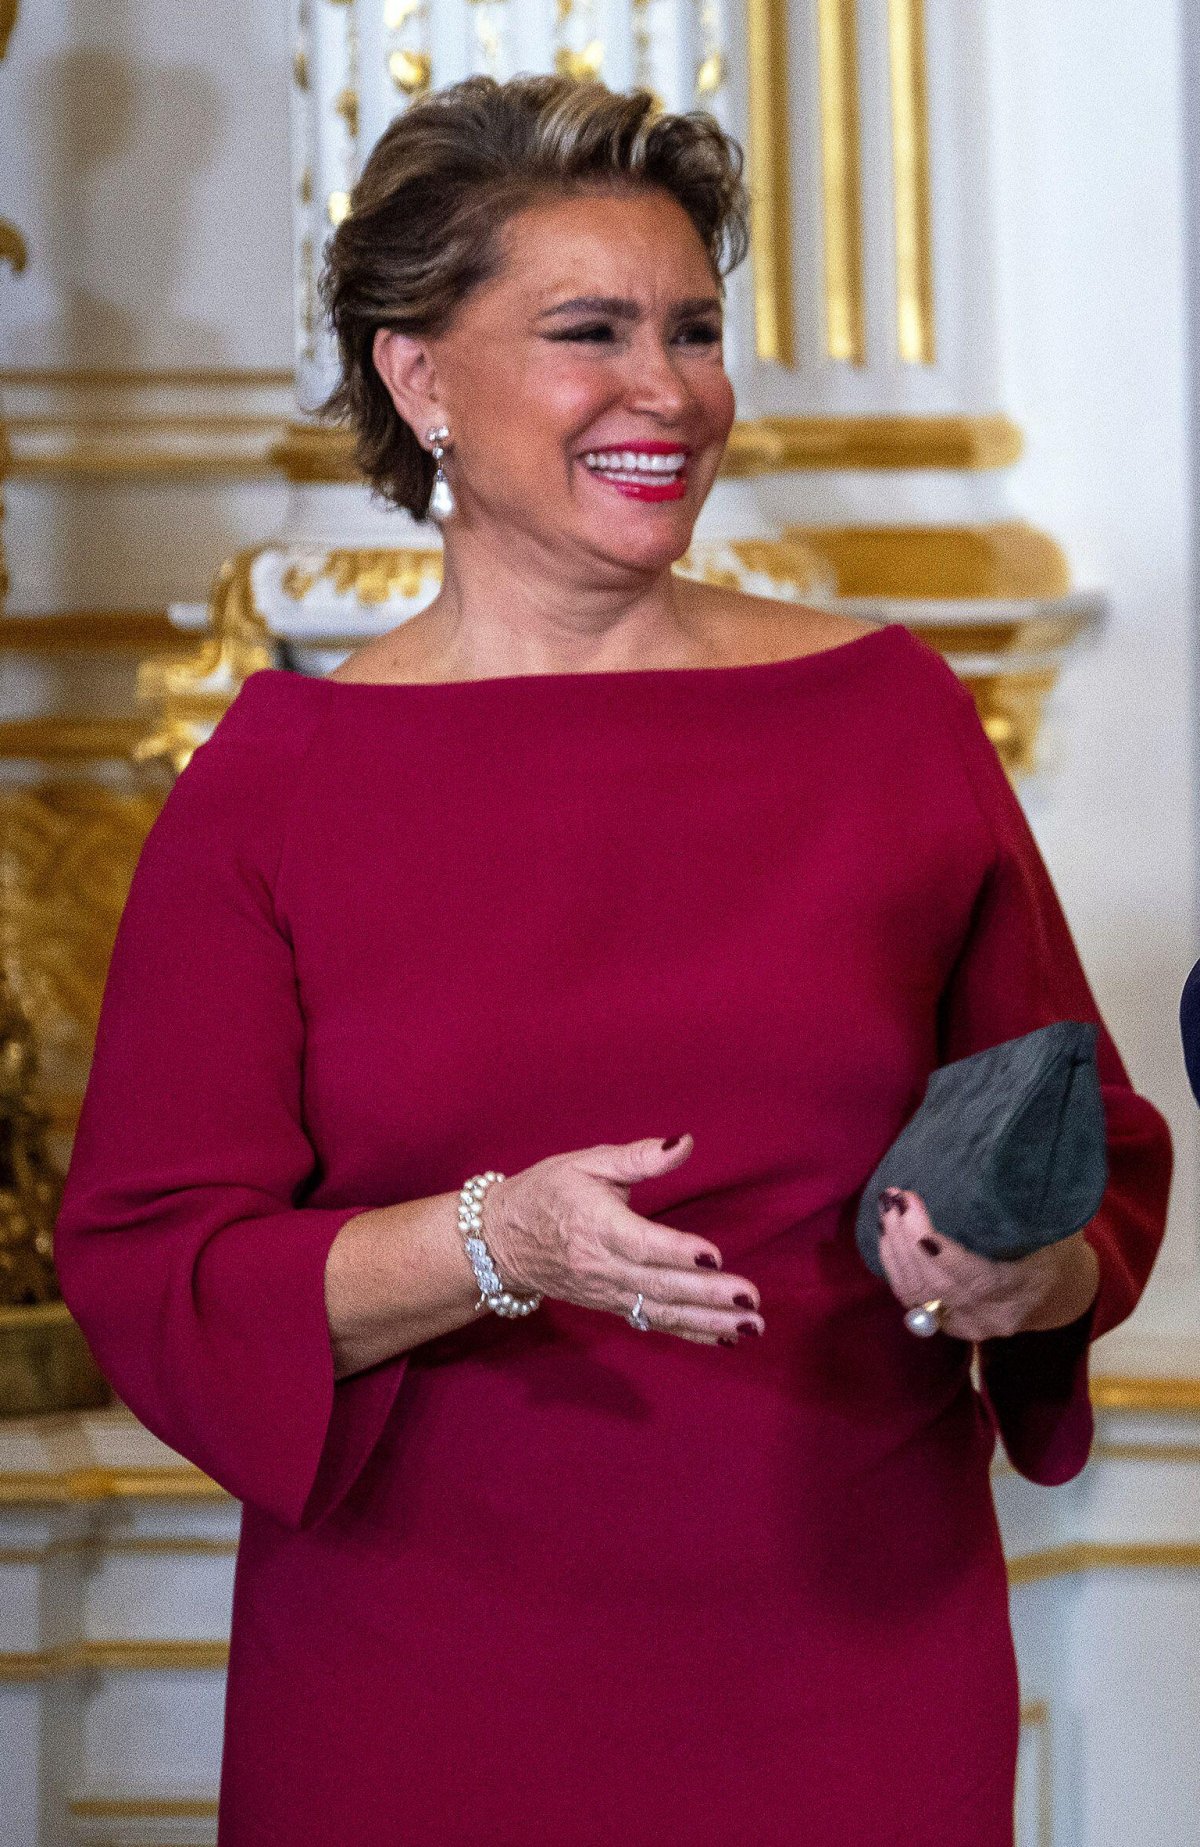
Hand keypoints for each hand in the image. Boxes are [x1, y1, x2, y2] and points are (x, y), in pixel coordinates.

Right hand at [480, 1135, 764, 1346]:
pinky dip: (691, 1332)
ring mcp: (606, 1291)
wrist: (499, 1239)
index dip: (677, 1251)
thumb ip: (638, 1157)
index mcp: (594, 1223)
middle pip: (659, 1284)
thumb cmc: (546, 1191)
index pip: (640, 1243)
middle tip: (750, 1299)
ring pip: (661, 1310)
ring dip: (709, 1321)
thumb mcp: (586, 1162)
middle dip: (707, 1295)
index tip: (714, 1256)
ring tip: (751, 1324)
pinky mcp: (610, 1305)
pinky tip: (727, 1337)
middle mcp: (601, 1265)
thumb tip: (683, 1142)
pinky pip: (654, 1322)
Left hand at [877, 1188, 1099, 1339]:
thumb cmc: (1053, 1249)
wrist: (1055, 1293)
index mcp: (1022, 1290)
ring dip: (896, 1250)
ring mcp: (966, 1325)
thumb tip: (1000, 1164)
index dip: (944, 1256)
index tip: (919, 1223)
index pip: (977, 1279)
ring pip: (918, 1294)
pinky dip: (894, 1267)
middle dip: (910, 1240)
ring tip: (887, 1209)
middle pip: (938, 1286)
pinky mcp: (946, 1323)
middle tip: (896, 1198)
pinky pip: (911, 1300)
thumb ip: (1027, 1208)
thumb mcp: (1053, 1229)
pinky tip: (888, 1236)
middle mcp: (991, 1316)